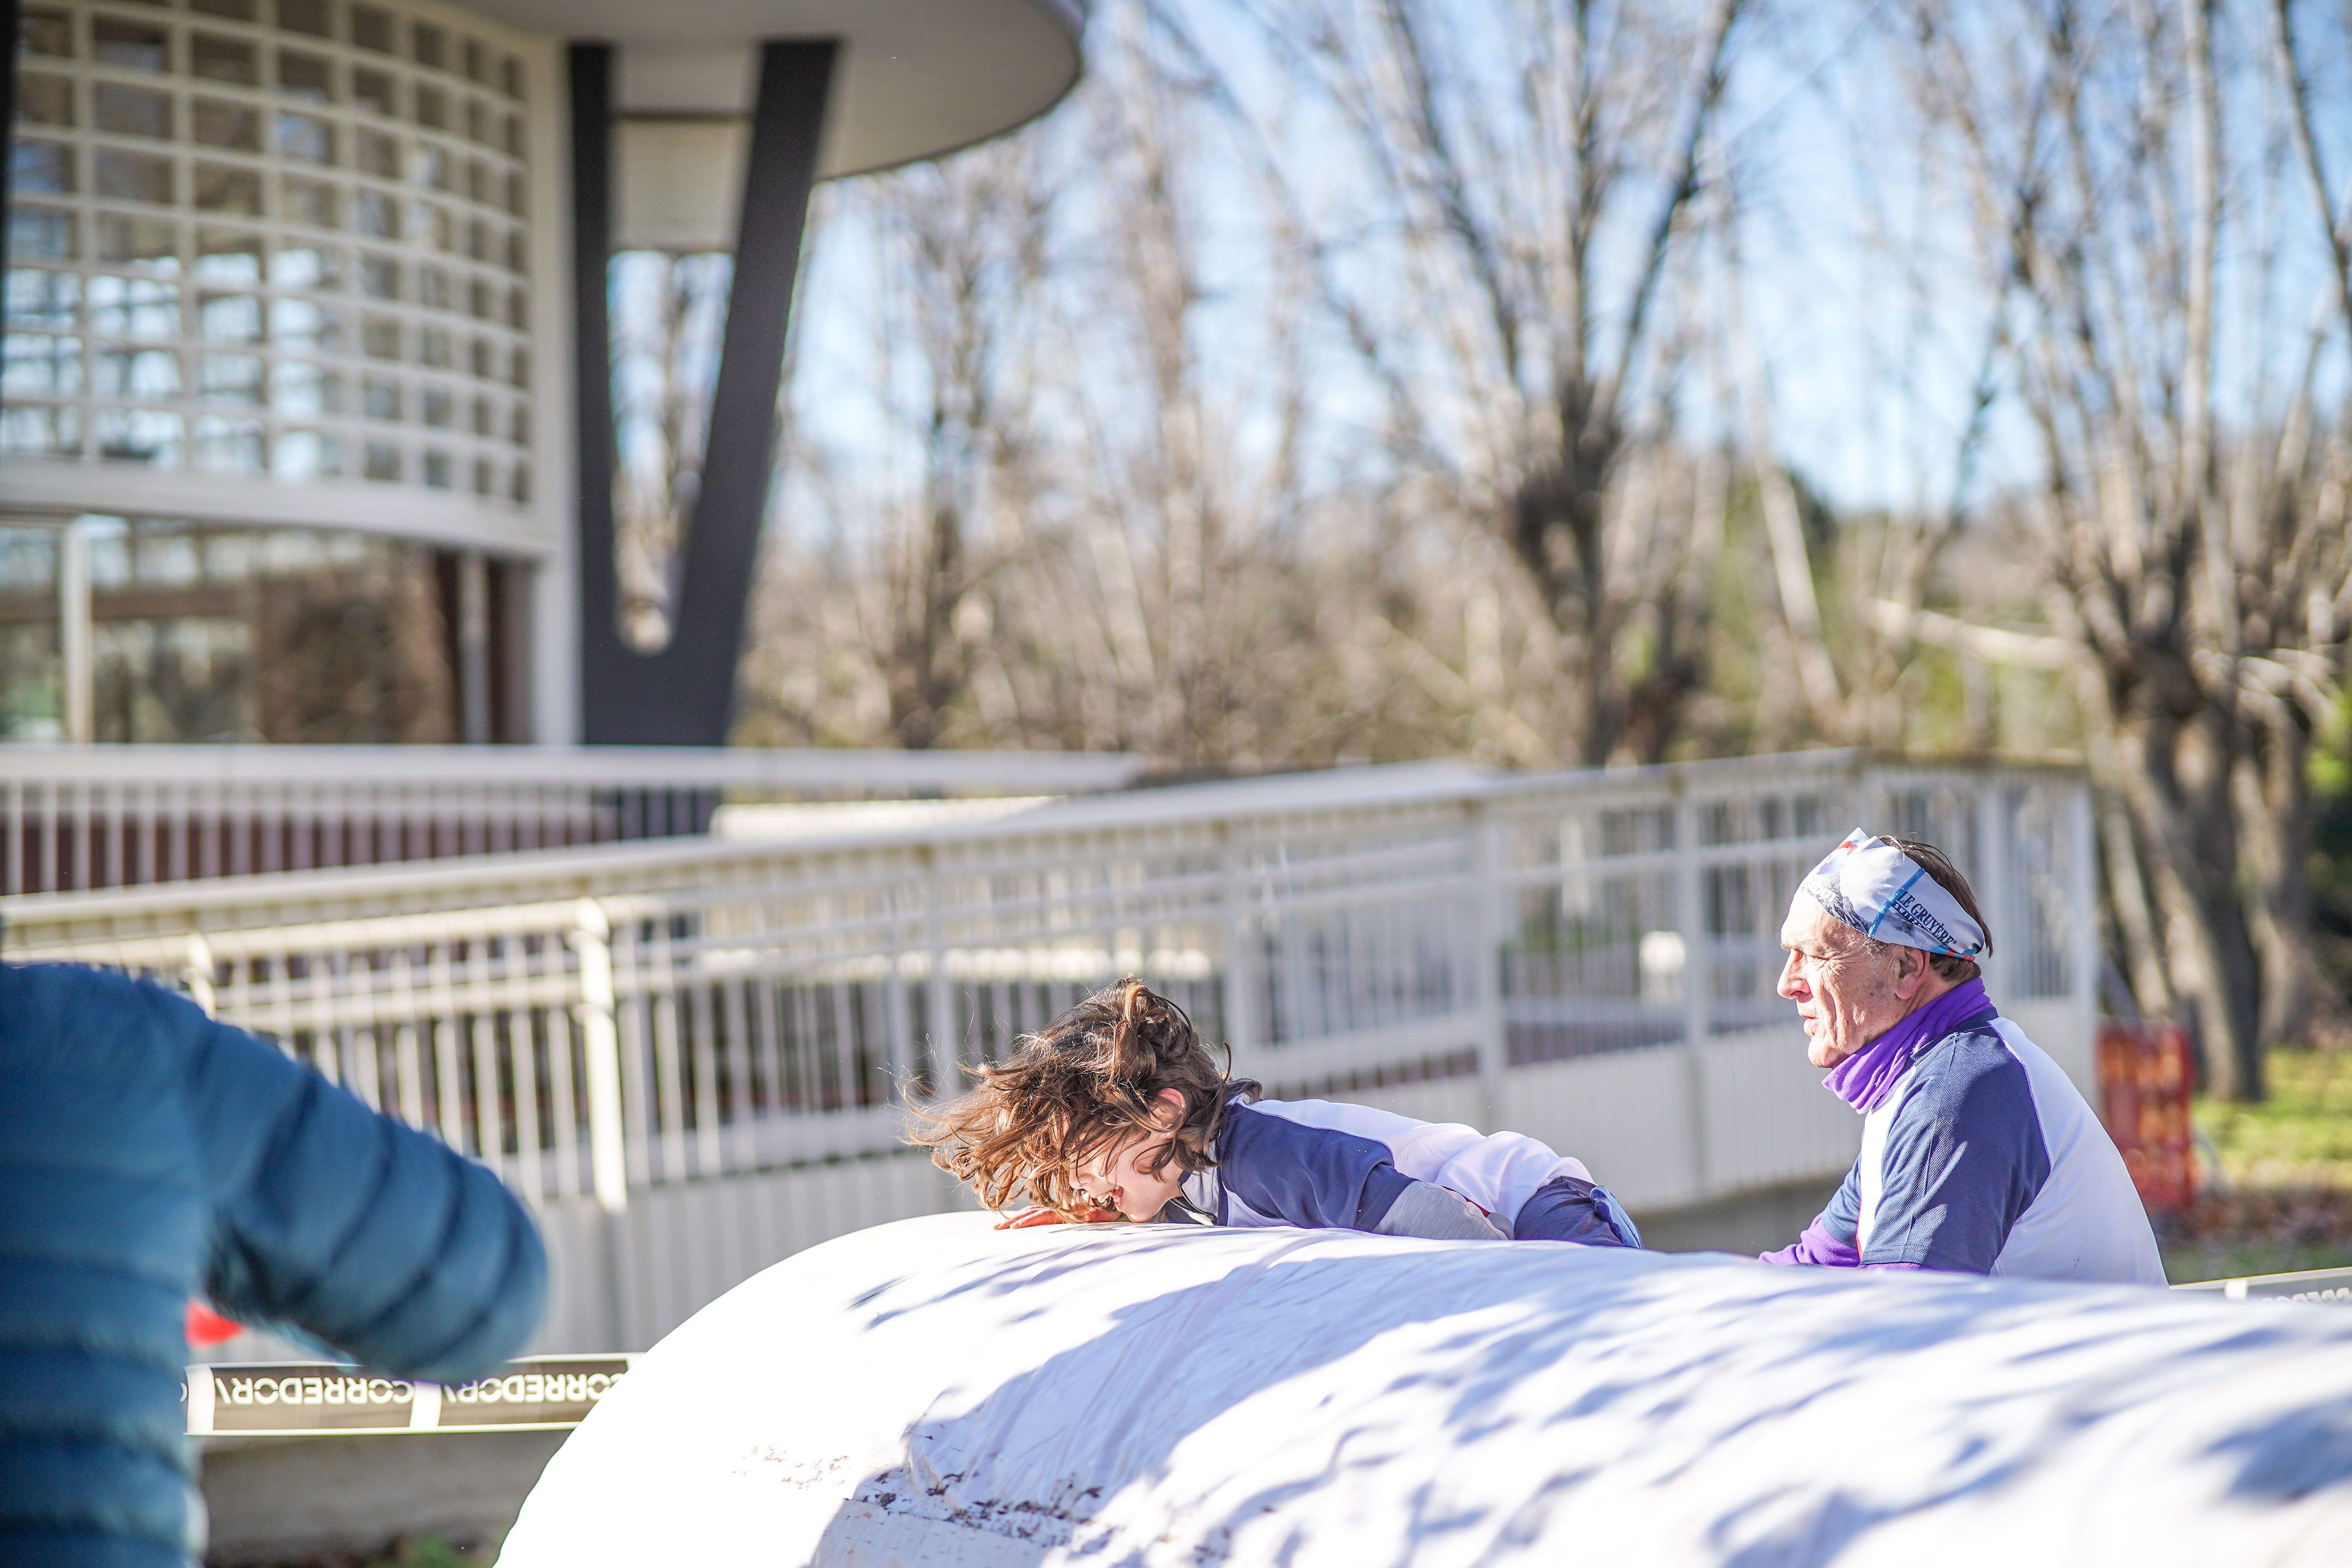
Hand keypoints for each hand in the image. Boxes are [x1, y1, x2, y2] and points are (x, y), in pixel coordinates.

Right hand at [994, 1205, 1121, 1229]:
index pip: (1043, 1215)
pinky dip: (1025, 1217)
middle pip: (1032, 1213)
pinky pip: (1037, 1213)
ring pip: (1032, 1212)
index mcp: (1066, 1210)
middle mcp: (1058, 1208)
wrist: (1114, 1197)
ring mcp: (1056, 1210)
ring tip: (998, 1228)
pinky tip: (1014, 1223)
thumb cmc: (1111, 1208)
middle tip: (996, 1230)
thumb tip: (1093, 1214)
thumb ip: (1100, 1214)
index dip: (1029, 1221)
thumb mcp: (1107, 1213)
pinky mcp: (1057, 1212)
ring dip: (1015, 1220)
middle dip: (1014, 1222)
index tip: (1014, 1229)